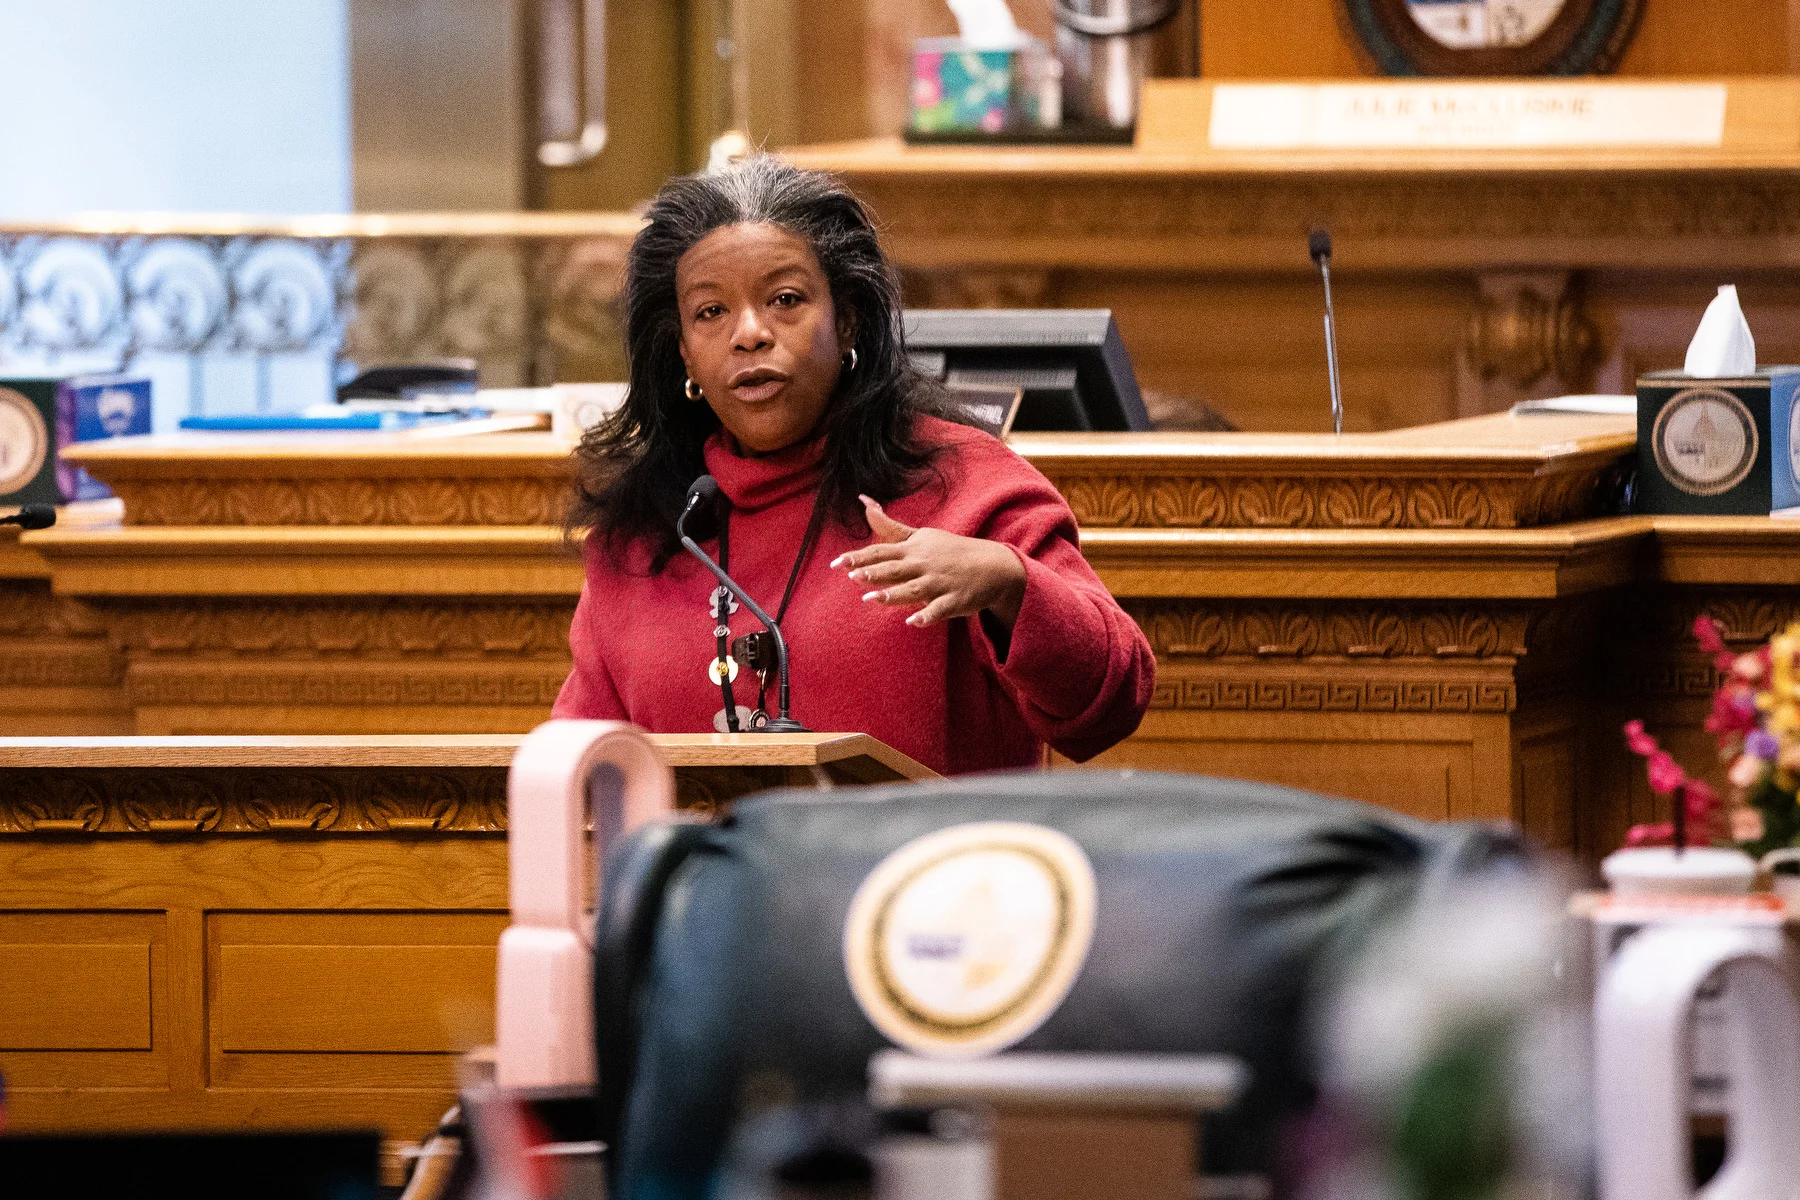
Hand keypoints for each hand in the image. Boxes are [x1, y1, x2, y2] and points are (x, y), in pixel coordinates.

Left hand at [829, 495, 1026, 628]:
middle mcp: (923, 565)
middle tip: (852, 576)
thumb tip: (864, 502)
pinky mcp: (953, 601)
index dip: (859, 557)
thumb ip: (889, 526)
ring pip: (914, 589)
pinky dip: (926, 615)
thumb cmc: (949, 551)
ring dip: (894, 594)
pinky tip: (912, 621)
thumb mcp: (920, 536)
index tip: (836, 563)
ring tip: (872, 599)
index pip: (881, 552)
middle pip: (895, 569)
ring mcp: (939, 583)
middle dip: (874, 572)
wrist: (993, 565)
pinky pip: (938, 609)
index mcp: (913, 550)